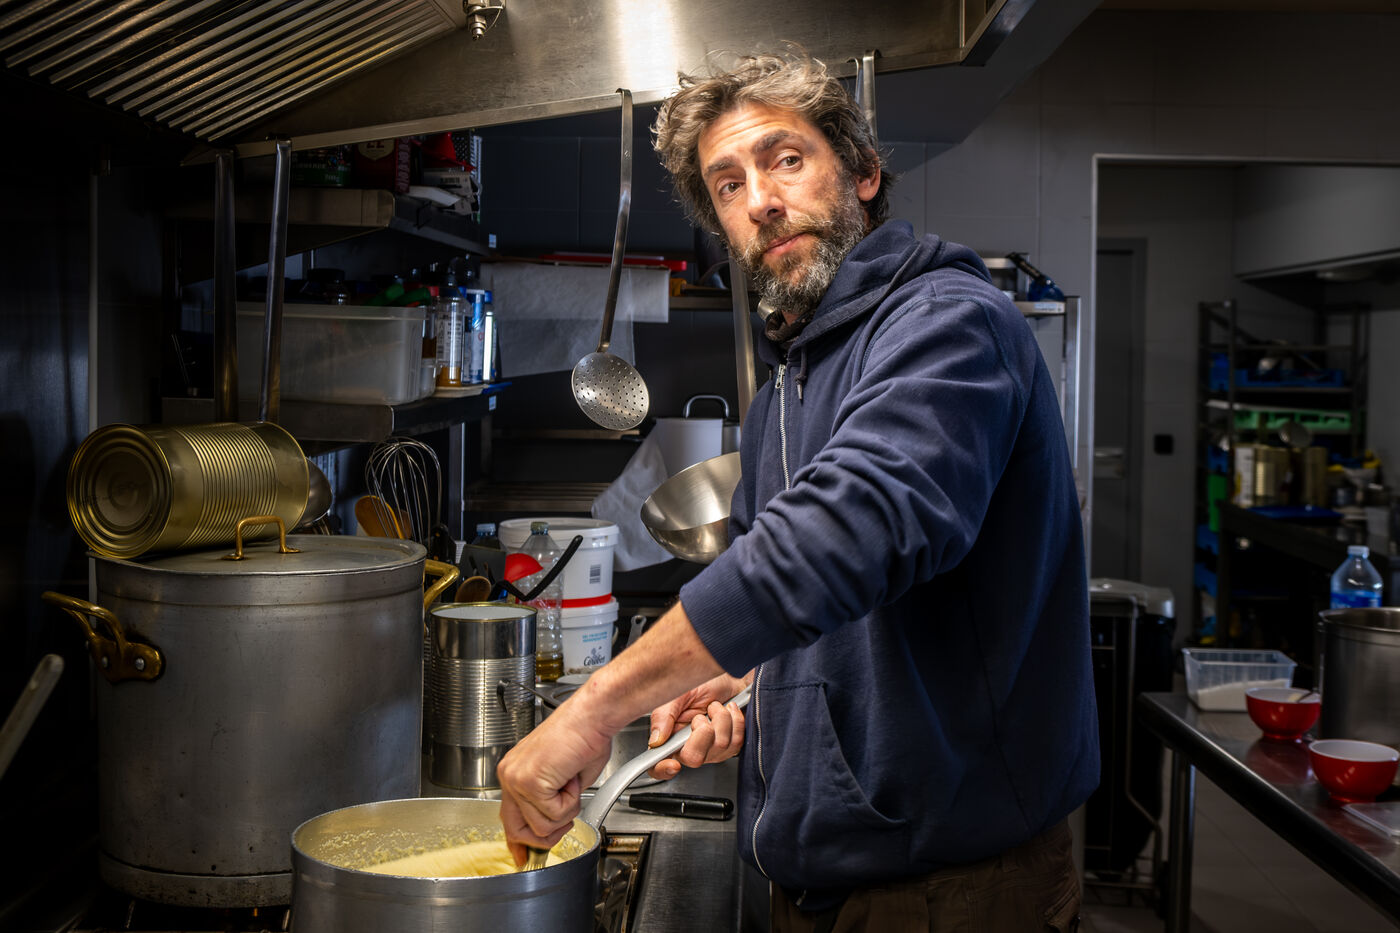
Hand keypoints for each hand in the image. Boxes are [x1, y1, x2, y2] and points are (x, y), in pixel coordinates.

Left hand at [496, 700, 613, 866]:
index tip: (522, 857)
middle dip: (547, 835)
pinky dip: (571, 802)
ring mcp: (517, 779)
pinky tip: (571, 778)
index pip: (509, 816)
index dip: (517, 841)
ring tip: (570, 782)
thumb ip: (548, 802)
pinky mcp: (530, 782)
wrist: (592, 716)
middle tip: (567, 821)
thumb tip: (549, 827)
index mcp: (514, 772)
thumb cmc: (585, 736)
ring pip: (541, 827)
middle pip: (517, 830)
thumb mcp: (562, 778)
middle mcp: (509, 775)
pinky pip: (554, 815)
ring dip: (566, 811)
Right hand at [646, 671, 750, 780]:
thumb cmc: (701, 683)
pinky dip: (735, 721)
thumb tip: (655, 741)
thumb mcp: (677, 694)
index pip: (657, 765)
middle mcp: (688, 747)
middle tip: (702, 716)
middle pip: (694, 758)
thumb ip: (663, 717)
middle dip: (703, 733)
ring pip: (719, 748)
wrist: (727, 675)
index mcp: (669, 736)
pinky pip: (736, 743)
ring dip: (721, 720)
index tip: (673, 765)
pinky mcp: (730, 746)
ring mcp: (711, 750)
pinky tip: (729, 711)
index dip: (662, 770)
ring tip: (715, 707)